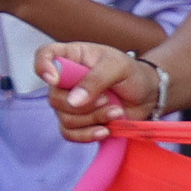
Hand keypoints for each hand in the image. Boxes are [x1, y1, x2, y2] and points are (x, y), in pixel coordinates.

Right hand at [38, 41, 158, 139]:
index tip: (54, 79)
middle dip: (83, 104)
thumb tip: (73, 101)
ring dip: (92, 119)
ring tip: (116, 111)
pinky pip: (70, 134)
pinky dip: (87, 135)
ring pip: (65, 118)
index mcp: (72, 57)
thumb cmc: (132, 73)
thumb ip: (95, 79)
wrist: (147, 96)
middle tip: (107, 98)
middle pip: (54, 97)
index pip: (44, 55)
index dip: (43, 66)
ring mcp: (70, 103)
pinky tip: (105, 131)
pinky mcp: (79, 122)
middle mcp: (66, 80)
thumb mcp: (117, 67)